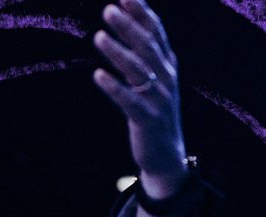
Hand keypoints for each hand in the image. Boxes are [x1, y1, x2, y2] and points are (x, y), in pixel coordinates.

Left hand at [93, 0, 187, 196]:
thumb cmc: (155, 110)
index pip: (155, 31)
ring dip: (118, 52)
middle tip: (108, 10)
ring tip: (98, 37)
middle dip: (128, 26)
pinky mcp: (147, 119)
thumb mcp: (155, 78)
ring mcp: (159, 99)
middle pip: (146, 46)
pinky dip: (114, 87)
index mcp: (167, 64)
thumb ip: (145, 52)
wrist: (167, 153)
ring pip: (138, 70)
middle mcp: (166, 78)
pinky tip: (98, 75)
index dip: (141, 12)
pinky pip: (129, 101)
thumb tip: (130, 18)